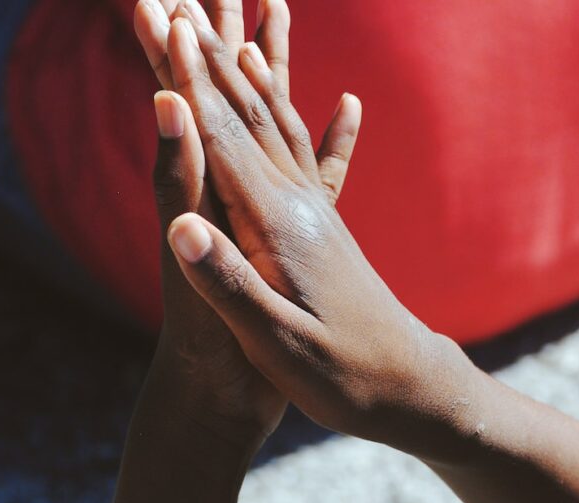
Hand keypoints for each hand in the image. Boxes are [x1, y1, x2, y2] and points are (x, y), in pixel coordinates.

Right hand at [135, 4, 476, 458]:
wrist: (412, 388)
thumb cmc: (344, 377)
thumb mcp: (279, 343)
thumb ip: (232, 286)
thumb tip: (184, 228)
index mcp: (279, 228)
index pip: (222, 140)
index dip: (189, 82)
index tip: (165, 21)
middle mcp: (300, 206)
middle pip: (247, 115)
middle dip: (210, 57)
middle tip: (180, 0)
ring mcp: (319, 214)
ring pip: (281, 126)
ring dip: (252, 74)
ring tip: (234, 27)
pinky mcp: (331, 228)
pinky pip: (315, 159)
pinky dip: (310, 125)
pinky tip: (341, 99)